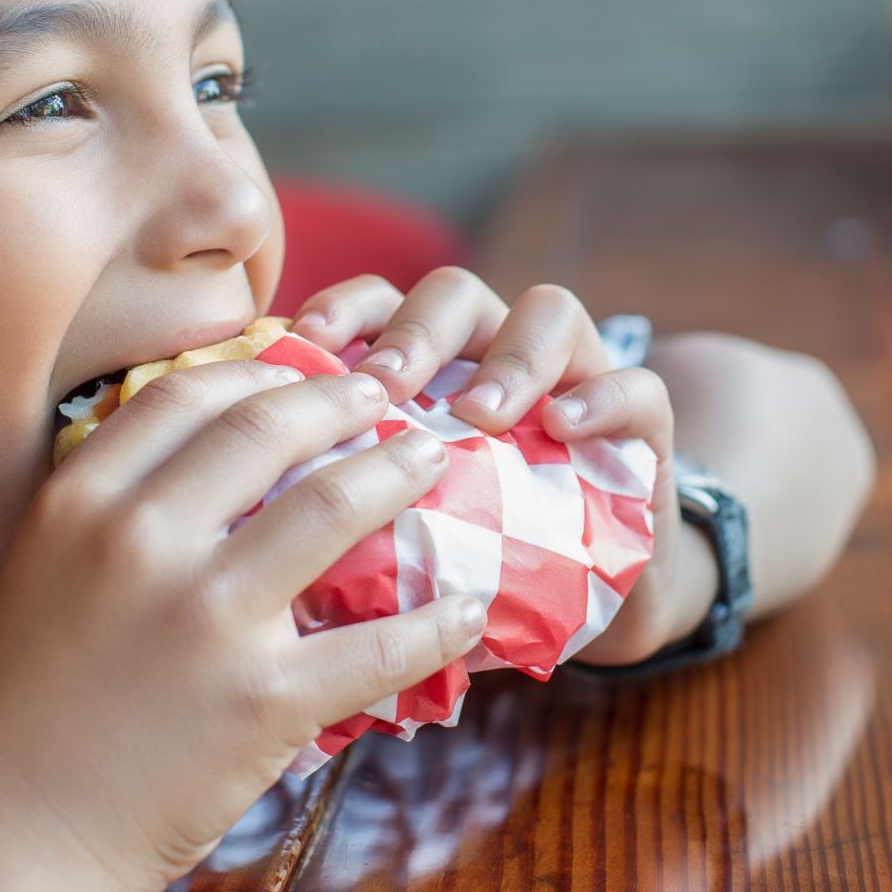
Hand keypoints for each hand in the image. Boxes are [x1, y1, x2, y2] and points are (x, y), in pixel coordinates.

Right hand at [0, 357, 489, 891]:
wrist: (1, 835)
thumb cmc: (20, 710)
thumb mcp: (43, 572)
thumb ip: (115, 510)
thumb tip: (212, 462)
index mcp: (81, 503)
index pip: (189, 394)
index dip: (263, 370)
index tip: (309, 375)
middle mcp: (143, 543)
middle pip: (270, 429)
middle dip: (346, 402)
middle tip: (388, 400)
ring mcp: (207, 620)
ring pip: (334, 507)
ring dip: (398, 473)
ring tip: (431, 462)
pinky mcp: (262, 701)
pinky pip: (379, 645)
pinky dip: (439, 622)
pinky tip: (468, 606)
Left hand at [287, 269, 713, 665]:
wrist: (587, 598)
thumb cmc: (473, 560)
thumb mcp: (403, 528)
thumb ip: (348, 505)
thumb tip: (250, 526)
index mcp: (429, 366)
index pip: (377, 302)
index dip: (340, 310)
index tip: (304, 346)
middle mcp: (497, 351)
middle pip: (455, 293)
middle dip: (417, 328)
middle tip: (387, 384)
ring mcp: (575, 376)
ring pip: (549, 310)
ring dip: (510, 355)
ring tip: (479, 412)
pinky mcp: (641, 421)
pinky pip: (635, 386)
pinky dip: (600, 398)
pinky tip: (563, 427)